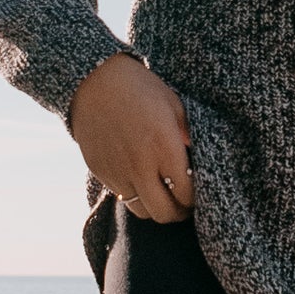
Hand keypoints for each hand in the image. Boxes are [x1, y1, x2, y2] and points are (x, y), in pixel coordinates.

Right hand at [70, 54, 196, 222]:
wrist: (92, 81)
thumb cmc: (139, 88)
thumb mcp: (173, 105)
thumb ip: (189, 134)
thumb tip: (202, 157)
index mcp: (164, 148)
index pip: (186, 193)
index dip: (196, 199)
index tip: (199, 193)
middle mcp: (141, 166)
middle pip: (165, 213)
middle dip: (179, 212)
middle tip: (185, 204)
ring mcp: (118, 173)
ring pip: (143, 212)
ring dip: (156, 208)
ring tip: (164, 197)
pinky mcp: (101, 173)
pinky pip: (123, 198)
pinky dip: (136, 196)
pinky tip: (143, 181)